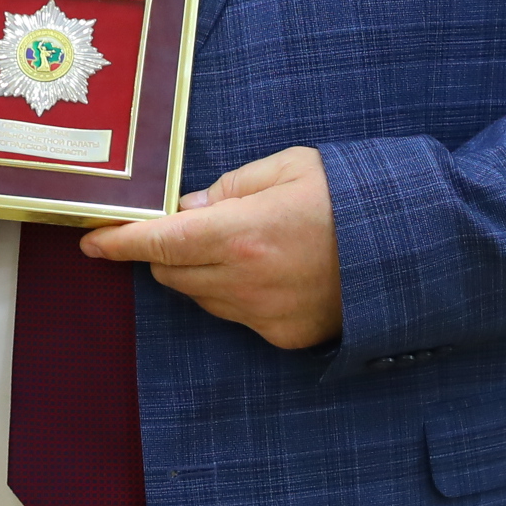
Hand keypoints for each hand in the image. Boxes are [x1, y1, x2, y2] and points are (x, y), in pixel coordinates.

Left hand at [77, 145, 341, 347]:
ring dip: (199, 273)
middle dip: (164, 250)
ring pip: (201, 297)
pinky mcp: (284, 337)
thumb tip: (187, 210)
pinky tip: (267, 270)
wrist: (414, 250)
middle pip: (172, 273)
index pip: (160, 242)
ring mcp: (265, 315)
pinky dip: (234, 294)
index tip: (91, 241)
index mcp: (242, 233)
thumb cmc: (351, 197)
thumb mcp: (287, 168)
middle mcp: (246, 281)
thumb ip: (228, 189)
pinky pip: (236, 316)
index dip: (118, 243)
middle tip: (185, 226)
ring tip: (240, 243)